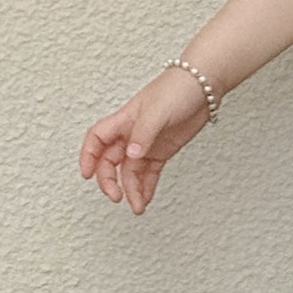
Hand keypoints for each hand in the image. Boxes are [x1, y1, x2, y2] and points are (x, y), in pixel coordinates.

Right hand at [78, 68, 213, 214]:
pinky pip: (148, 173)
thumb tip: (131, 155)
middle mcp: (131, 133)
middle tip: (117, 197)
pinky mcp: (162, 150)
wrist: (205, 85)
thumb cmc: (178, 87)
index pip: (97, 138)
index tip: (87, 175)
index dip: (88, 156)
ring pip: (130, 171)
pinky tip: (145, 199)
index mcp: (124, 120)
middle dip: (109, 181)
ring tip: (138, 207)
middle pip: (110, 161)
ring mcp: (147, 143)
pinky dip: (145, 187)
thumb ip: (144, 134)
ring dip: (131, 190)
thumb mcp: (158, 110)